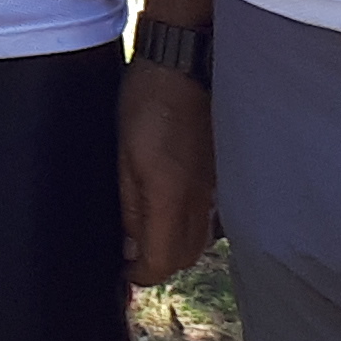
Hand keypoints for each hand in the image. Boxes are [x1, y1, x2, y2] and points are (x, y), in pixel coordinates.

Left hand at [118, 63, 216, 285]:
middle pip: (184, 258)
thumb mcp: (124, 156)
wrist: (184, 65)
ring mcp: (214, 188)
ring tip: (146, 236)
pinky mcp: (219, 174)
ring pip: (198, 240)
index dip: (139, 275)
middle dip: (158, 265)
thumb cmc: (147, 103)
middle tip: (130, 256)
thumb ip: (130, 206)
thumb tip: (129, 247)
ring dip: (174, 248)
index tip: (121, 272)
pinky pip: (207, 216)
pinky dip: (186, 226)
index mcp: (173, 198)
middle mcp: (201, 201)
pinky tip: (168, 211)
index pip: (162, 262)